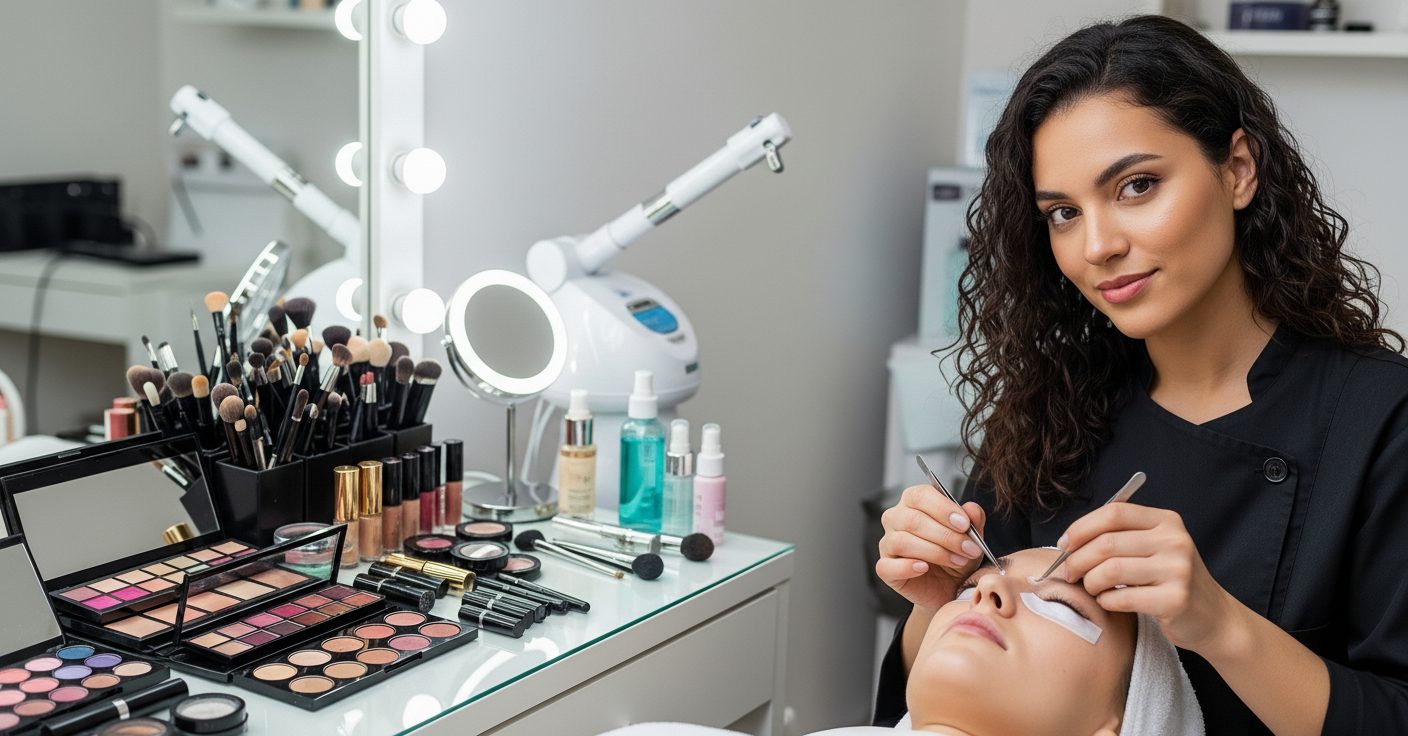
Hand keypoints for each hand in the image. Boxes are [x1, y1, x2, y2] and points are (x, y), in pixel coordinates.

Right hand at [876, 484, 987, 611]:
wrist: (950, 588)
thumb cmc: (956, 555)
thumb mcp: (972, 538)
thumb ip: (973, 521)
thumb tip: (971, 509)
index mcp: (914, 502)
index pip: (920, 495)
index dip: (943, 509)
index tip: (964, 524)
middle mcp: (896, 518)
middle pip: (913, 520)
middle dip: (946, 536)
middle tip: (969, 549)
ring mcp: (887, 543)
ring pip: (902, 541)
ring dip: (934, 552)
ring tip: (957, 561)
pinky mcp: (885, 568)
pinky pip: (887, 566)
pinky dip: (907, 567)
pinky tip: (924, 568)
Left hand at [1058, 503, 1236, 652]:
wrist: (1213, 617)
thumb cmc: (1170, 580)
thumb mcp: (1154, 547)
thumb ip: (1120, 537)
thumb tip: (1068, 542)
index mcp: (1166, 520)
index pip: (1113, 513)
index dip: (1081, 528)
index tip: (1064, 545)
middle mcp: (1175, 541)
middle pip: (1107, 543)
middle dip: (1077, 560)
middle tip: (1068, 573)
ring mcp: (1178, 570)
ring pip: (1111, 570)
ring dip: (1090, 582)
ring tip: (1091, 588)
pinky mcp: (1176, 600)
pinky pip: (1122, 598)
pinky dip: (1105, 601)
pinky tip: (1108, 602)